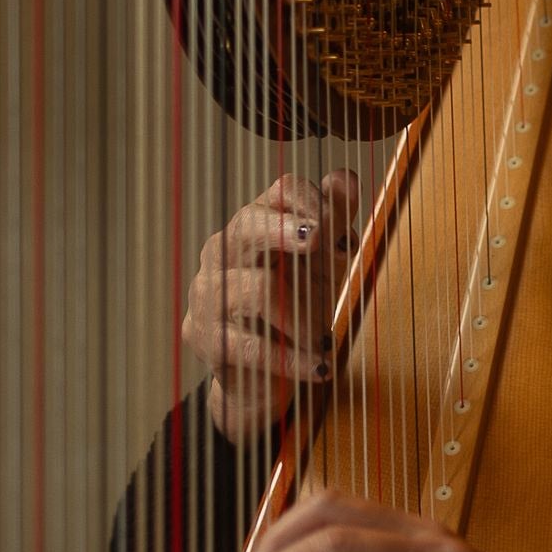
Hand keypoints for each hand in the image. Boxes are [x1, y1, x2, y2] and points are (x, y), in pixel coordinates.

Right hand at [184, 171, 360, 441]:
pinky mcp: (204, 336)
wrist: (253, 373)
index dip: (315, 203)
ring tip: (324, 337)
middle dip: (285, 230)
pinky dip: (294, 360)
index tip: (343, 233)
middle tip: (318, 241)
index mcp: (255, 222)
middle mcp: (224, 249)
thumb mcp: (318, 263)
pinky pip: (252, 346)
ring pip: (257, 290)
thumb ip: (334, 219)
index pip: (282, 191)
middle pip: (250, 224)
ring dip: (304, 316)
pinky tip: (320, 366)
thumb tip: (347, 177)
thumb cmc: (290, 304)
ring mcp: (209, 291)